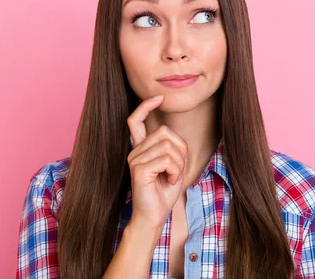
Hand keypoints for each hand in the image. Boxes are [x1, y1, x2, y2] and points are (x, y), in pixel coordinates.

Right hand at [126, 95, 188, 229]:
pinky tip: (169, 181)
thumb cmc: (164, 193)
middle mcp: (135, 151)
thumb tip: (170, 135)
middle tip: (177, 169)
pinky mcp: (138, 169)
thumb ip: (172, 148)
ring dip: (179, 164)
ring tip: (172, 177)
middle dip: (180, 151)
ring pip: (168, 147)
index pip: (136, 120)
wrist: (154, 217)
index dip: (146, 106)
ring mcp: (134, 159)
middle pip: (165, 133)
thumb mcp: (174, 166)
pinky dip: (175, 171)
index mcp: (141, 149)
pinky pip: (167, 159)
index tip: (159, 97)